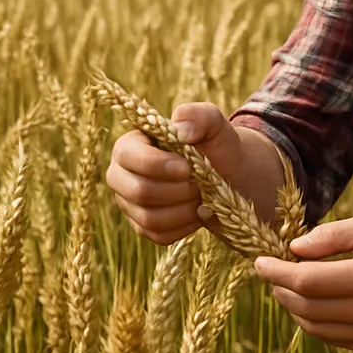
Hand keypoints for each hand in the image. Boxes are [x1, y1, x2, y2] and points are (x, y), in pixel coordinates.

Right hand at [105, 101, 245, 245]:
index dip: (157, 165)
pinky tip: (200, 212)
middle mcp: (122, 175)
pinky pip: (159, 235)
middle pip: (138, 191)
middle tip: (201, 184)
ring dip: (184, 210)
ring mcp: (130, 204)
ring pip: (149, 218)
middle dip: (176, 191)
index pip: (128, 156)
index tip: (187, 168)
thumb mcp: (215, 125)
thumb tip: (179, 130)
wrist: (230, 176)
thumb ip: (199, 116)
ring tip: (203, 196)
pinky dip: (185, 226)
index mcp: (131, 145)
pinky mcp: (143, 227)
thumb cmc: (217, 146)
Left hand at [254, 214, 352, 352]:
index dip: (277, 272)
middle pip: (306, 307)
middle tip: (273, 270)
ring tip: (288, 284)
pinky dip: (311, 320)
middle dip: (281, 288)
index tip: (261, 260)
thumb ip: (331, 236)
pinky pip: (330, 337)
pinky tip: (310, 300)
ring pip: (314, 327)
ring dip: (292, 306)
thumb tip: (293, 248)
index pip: (308, 281)